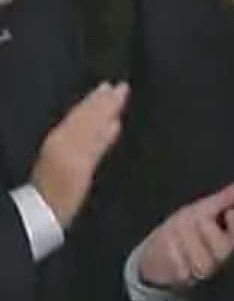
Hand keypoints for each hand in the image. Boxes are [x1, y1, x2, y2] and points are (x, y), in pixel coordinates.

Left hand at [31, 82, 128, 227]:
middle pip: (86, 117)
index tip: (123, 87)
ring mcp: (63, 150)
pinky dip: (97, 130)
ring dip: (98, 110)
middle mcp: (65, 140)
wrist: (42, 214)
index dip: (107, 102)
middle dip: (103, 102)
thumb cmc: (64, 194)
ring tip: (111, 97)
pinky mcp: (64, 161)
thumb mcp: (81, 167)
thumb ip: (96, 144)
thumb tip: (114, 122)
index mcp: (70, 140)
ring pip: (83, 124)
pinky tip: (111, 128)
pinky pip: (80, 136)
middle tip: (119, 86)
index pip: (92, 116)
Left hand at [137, 182, 233, 290]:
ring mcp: (202, 274)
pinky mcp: (183, 281)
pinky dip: (173, 254)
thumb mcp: (202, 210)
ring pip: (203, 262)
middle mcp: (219, 261)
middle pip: (223, 250)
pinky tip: (168, 246)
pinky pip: (182, 269)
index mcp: (228, 243)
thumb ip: (225, 199)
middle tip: (190, 220)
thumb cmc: (183, 230)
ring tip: (175, 233)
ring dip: (185, 241)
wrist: (155, 254)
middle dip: (205, 228)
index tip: (229, 212)